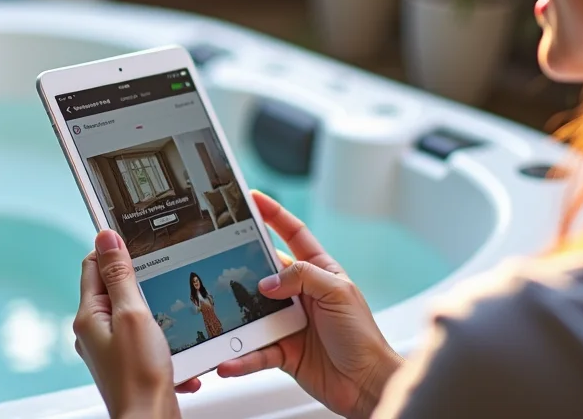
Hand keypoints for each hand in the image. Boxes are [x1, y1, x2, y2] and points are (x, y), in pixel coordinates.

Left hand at [75, 230, 193, 418]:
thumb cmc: (139, 377)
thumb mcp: (132, 314)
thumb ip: (119, 275)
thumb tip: (106, 238)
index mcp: (89, 315)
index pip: (93, 266)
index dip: (114, 251)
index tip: (136, 242)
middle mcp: (94, 331)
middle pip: (114, 288)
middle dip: (141, 282)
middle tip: (161, 281)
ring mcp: (110, 348)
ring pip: (133, 312)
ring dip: (155, 312)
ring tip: (171, 319)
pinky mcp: (128, 362)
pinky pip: (145, 337)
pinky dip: (162, 338)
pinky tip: (174, 346)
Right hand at [217, 192, 403, 418]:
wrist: (366, 383)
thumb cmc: (362, 336)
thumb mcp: (338, 293)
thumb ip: (303, 278)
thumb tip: (268, 281)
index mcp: (319, 271)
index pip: (293, 234)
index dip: (273, 214)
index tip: (252, 198)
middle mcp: (301, 294)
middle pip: (264, 271)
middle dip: (241, 264)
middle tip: (216, 256)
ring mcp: (288, 322)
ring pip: (253, 313)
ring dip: (235, 317)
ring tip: (216, 317)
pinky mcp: (282, 351)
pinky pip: (255, 352)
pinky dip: (240, 358)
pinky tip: (229, 361)